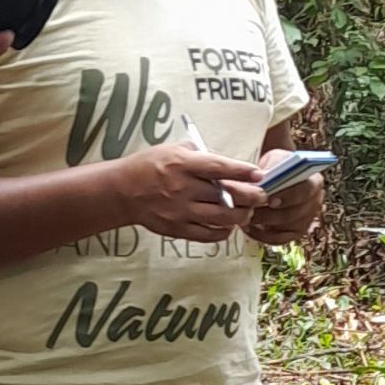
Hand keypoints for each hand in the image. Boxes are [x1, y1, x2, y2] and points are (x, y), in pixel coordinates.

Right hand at [113, 142, 266, 242]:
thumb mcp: (173, 149)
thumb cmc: (150, 166)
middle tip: (262, 196)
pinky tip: (228, 225)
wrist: (122, 191)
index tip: (259, 174)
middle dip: (251, 197)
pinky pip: (208, 235)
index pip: (219, 168)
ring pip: (222, 218)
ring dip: (241, 216)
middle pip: (226, 196)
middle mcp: (183, 189)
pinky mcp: (177, 229)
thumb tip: (227, 163)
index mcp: (183, 165)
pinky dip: (223, 231)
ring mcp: (180, 211)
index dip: (242, 172)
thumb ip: (200, 154)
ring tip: (248, 212)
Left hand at [244, 147, 324, 245]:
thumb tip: (261, 181)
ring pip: (285, 227)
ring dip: (263, 223)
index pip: (306, 191)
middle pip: (295, 213)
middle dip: (270, 214)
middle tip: (250, 211)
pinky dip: (261, 235)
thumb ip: (270, 168)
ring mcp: (306, 220)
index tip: (269, 200)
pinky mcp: (294, 233)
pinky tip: (248, 227)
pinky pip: (278, 239)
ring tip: (244, 217)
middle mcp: (315, 202)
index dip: (288, 196)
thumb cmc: (276, 166)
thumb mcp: (274, 159)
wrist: (276, 176)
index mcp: (315, 182)